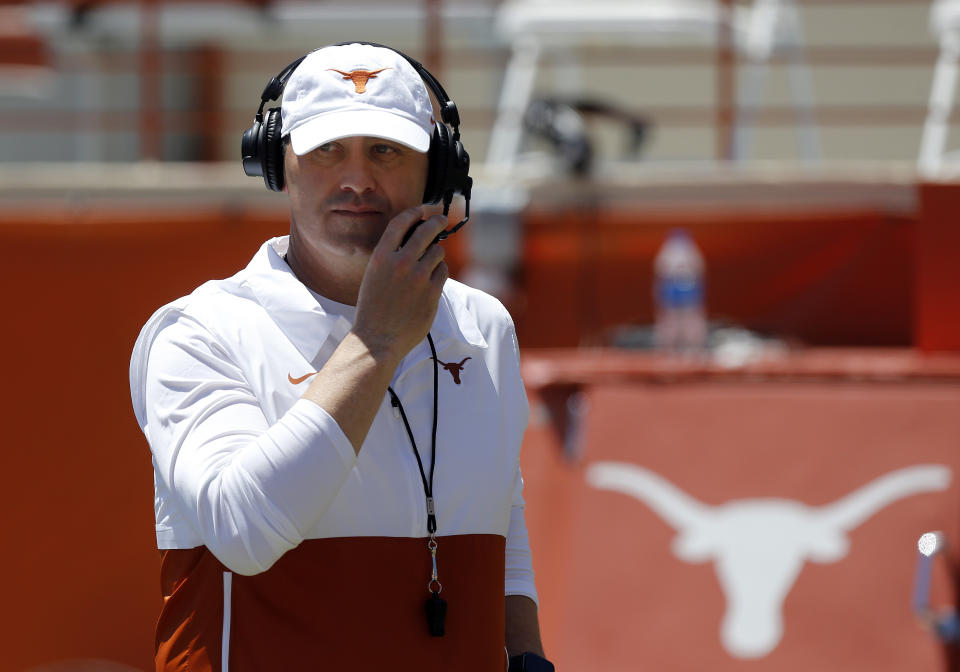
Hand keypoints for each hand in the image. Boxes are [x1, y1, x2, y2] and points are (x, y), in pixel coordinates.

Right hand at [352, 206, 447, 364]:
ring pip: (437, 252)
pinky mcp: (432, 292)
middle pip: (426, 231)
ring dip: (436, 254)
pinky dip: (439, 272)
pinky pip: (443, 272)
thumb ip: (391, 256)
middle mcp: (400, 263)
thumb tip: (414, 239)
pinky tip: (431, 280)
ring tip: (429, 262)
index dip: (415, 212)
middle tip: (441, 220)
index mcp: (382, 257)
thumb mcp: (374, 275)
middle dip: (437, 222)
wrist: (378, 338)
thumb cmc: (373, 308)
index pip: (401, 222)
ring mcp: (418, 278)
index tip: (424, 209)